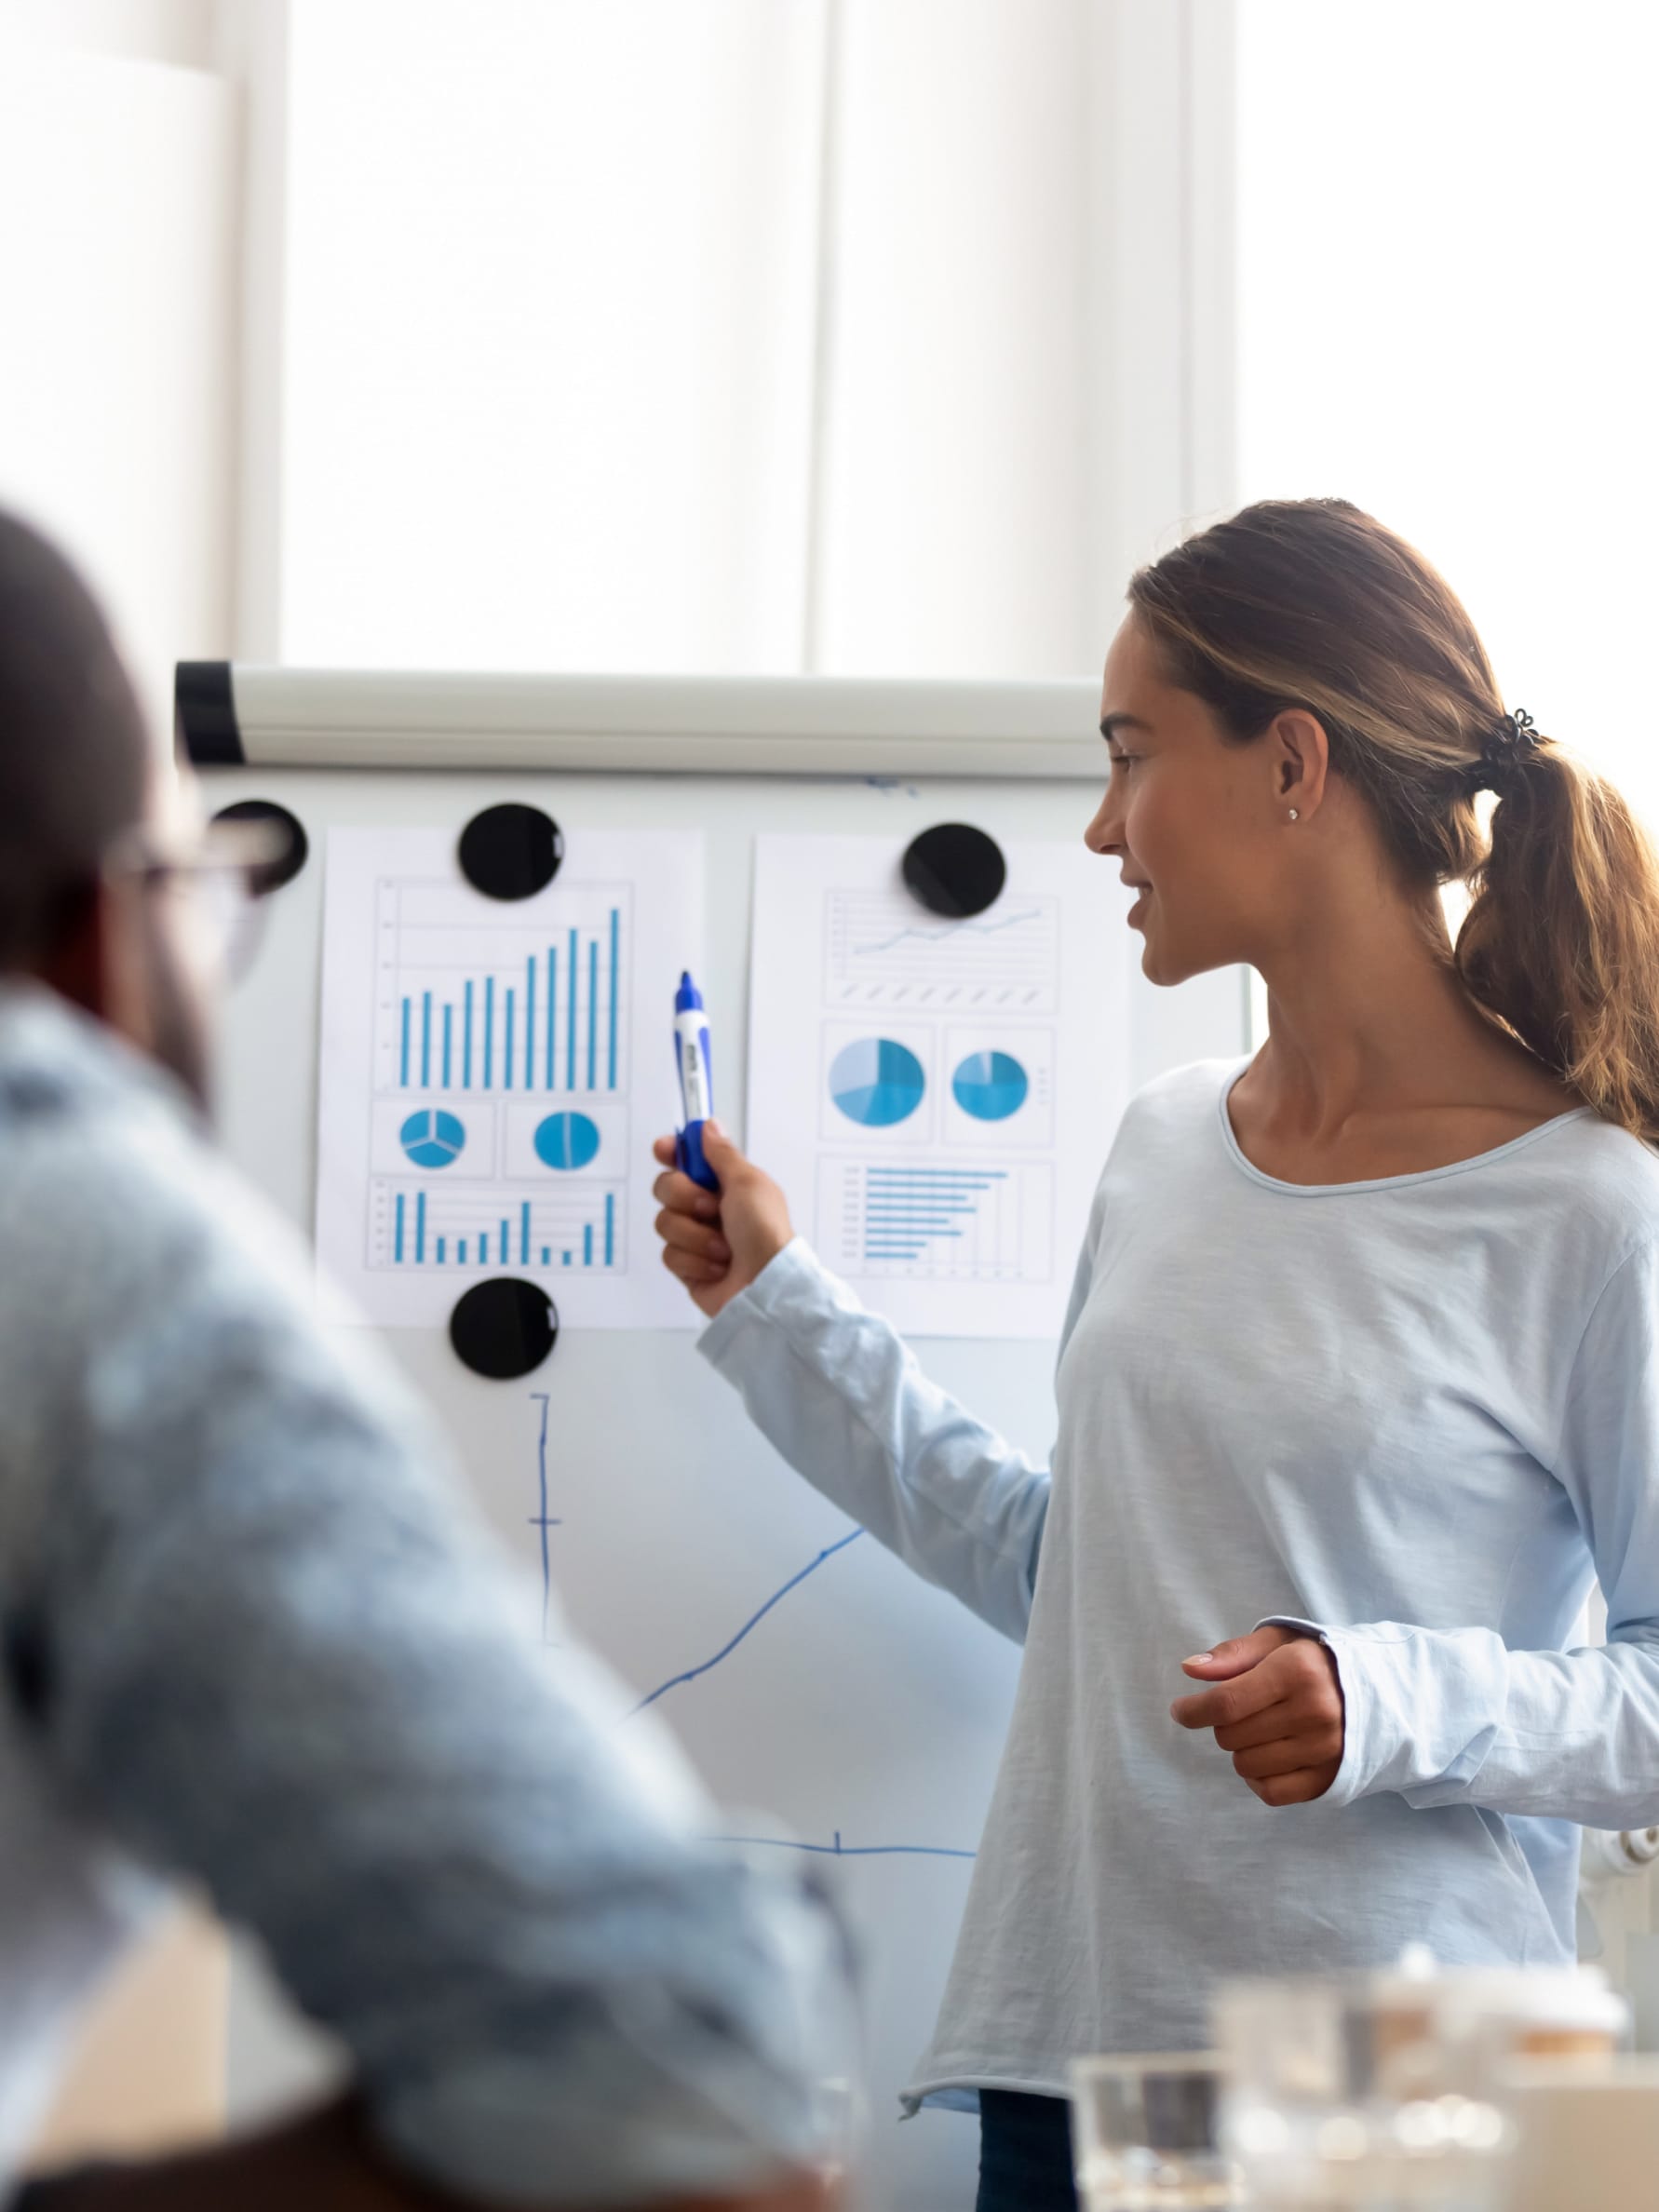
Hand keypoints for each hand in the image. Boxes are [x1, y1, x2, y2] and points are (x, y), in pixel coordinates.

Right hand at [651, 1121, 794, 1318]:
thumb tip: (709, 1125)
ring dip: (695, 1235)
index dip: (671, 1152)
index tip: (664, 1150)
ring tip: (723, 1247)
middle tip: (711, 1207)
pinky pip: (670, 1254)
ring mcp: (697, 1237)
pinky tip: (717, 1267)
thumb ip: (722, 1153)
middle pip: (666, 1187)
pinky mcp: (688, 1266)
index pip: (687, 1159)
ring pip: (665, 1223)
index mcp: (726, 1184)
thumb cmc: (764, 1231)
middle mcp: (709, 1208)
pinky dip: (695, 1260)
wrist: (764, 1285)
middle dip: (685, 1197)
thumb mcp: (747, 1182)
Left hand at [1169, 1626, 1344, 1806]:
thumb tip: (1190, 1670)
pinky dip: (1258, 1778)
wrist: (1378, 1689)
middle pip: (1231, 1736)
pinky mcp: (1329, 1779)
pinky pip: (1271, 1793)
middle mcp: (1314, 1713)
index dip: (1193, 1710)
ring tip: (1260, 1729)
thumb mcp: (1278, 1642)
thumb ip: (1232, 1654)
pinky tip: (1266, 1757)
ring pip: (1246, 1765)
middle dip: (1222, 1724)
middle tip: (1241, 1710)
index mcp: (1297, 1672)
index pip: (1227, 1703)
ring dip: (1241, 1749)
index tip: (1181, 1711)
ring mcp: (1325, 1750)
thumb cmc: (1316, 1661)